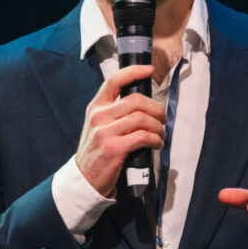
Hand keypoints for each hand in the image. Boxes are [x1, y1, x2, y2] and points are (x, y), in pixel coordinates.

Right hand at [74, 65, 163, 196]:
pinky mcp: (114, 148)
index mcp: (95, 107)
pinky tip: (157, 144)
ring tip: (161, 134)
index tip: (149, 70)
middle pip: (136, 100)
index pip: (114, 81)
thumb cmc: (97, 152)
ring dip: (158, 127)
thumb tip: (143, 105)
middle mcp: (99, 116)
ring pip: (142, 119)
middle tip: (162, 119)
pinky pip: (143, 137)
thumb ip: (113, 113)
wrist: (85, 178)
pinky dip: (156, 140)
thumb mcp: (98, 126)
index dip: (134, 72)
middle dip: (156, 109)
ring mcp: (105, 132)